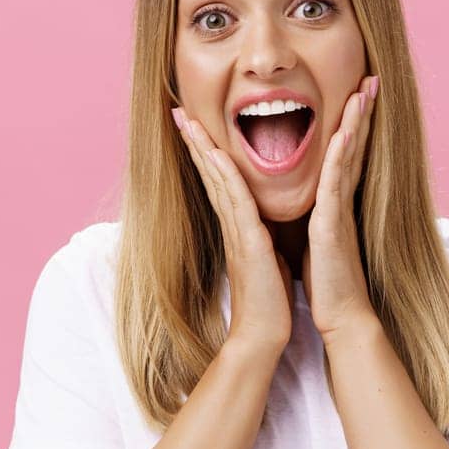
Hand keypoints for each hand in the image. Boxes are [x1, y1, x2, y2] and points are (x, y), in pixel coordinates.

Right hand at [172, 107, 294, 352]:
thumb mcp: (267, 259)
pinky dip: (225, 177)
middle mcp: (233, 227)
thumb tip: (262, 227)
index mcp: (240, 228)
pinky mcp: (248, 244)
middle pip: (212, 176)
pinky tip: (217, 156)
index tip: (198, 128)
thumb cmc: (269, 300)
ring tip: (189, 122)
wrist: (264, 335)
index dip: (209, 154)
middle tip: (179, 113)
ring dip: (204, 150)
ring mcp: (237, 233)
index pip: (222, 183)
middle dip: (197, 143)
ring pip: (218, 183)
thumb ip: (260, 238)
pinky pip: (236, 203)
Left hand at [305, 74, 379, 342]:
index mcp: (335, 203)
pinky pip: (336, 184)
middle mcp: (342, 201)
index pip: (344, 154)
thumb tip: (314, 203)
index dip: (352, 123)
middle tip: (371, 79)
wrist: (341, 315)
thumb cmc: (328, 282)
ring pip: (349, 158)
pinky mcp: (333, 225)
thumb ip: (319, 216)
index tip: (357, 94)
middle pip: (354, 146)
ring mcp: (340, 211)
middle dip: (362, 112)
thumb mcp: (318, 240)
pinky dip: (342, 157)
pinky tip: (346, 134)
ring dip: (357, 123)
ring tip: (364, 92)